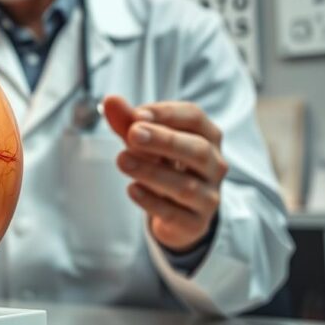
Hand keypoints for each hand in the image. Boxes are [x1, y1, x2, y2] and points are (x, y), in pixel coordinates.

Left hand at [103, 95, 227, 251]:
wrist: (179, 211)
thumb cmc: (165, 164)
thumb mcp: (146, 141)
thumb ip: (128, 121)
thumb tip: (110, 101)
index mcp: (207, 136)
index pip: (194, 117)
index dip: (166, 113)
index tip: (136, 114)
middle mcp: (214, 166)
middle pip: (197, 150)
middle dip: (164, 140)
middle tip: (133, 134)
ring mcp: (208, 197)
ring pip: (185, 185)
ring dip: (151, 172)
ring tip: (122, 160)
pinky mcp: (195, 223)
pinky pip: (175, 214)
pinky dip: (152, 201)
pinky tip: (132, 189)